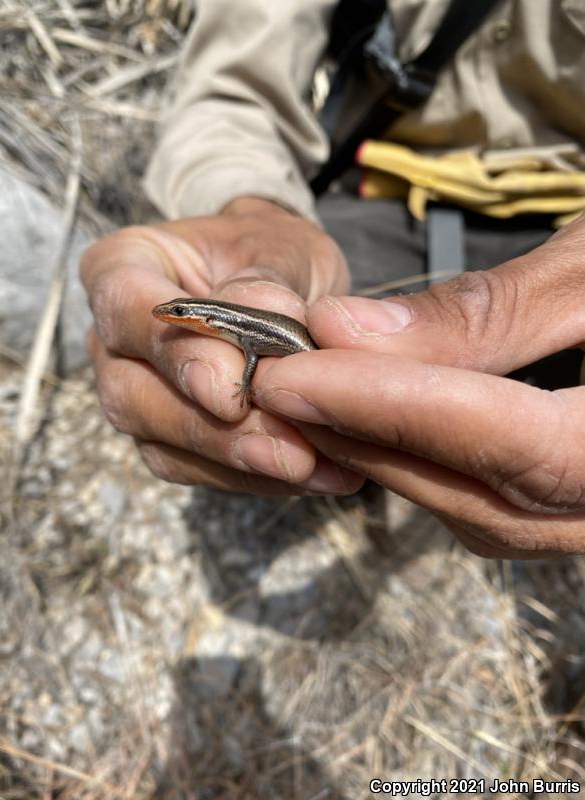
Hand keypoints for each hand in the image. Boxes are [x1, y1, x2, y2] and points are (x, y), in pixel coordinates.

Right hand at [81, 197, 359, 494]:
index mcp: (124, 267)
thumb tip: (267, 312)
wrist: (285, 288)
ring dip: (238, 462)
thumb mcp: (278, 246)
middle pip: (133, 394)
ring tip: (311, 466)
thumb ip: (265, 281)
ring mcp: (135, 394)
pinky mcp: (167, 439)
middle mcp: (115, 340)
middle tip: (286, 448)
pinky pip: (198, 471)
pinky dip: (255, 477)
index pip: (125, 309)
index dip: (176, 355)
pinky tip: (311, 474)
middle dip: (210, 429)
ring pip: (163, 445)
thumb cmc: (271, 257)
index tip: (229, 390)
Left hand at [256, 214, 584, 554]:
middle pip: (481, 492)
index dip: (391, 408)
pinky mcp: (579, 506)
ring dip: (386, 458)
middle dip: (368, 439)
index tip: (292, 374)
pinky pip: (492, 504)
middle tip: (278, 386)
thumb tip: (348, 331)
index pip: (504, 440)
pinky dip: (424, 465)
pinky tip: (373, 422)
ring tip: (308, 402)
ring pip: (480, 510)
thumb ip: (488, 313)